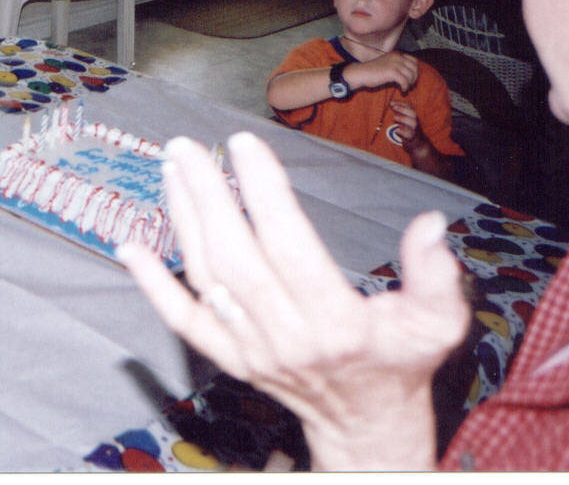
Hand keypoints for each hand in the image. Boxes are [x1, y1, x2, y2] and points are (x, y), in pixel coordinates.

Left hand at [117, 132, 469, 470]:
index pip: (290, 246)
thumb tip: (430, 225)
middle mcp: (287, 336)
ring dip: (183, 220)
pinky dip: (152, 284)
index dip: (264, 193)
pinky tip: (130, 248)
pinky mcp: (228, 357)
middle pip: (235, 255)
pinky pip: (182, 319)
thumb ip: (436, 274)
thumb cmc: (399, 361)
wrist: (365, 422)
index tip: (245, 145)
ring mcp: (250, 349)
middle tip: (188, 147)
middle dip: (208, 195)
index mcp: (337, 323)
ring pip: (206, 277)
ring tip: (172, 170)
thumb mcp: (438, 322)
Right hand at [348, 52, 418, 91]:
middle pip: (415, 68)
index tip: (411, 78)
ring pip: (411, 75)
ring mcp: (395, 64)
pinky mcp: (392, 72)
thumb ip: (398, 65)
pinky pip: (405, 81)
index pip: (414, 61)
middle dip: (414, 78)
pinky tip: (402, 90)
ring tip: (404, 88)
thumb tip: (411, 74)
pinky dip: (405, 87)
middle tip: (410, 85)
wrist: (360, 73)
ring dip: (410, 83)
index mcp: (397, 54)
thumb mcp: (387, 64)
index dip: (415, 71)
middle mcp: (397, 57)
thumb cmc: (372, 71)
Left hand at [388, 101, 422, 149]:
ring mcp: (415, 130)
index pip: (410, 107)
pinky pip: (409, 135)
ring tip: (394, 118)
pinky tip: (396, 131)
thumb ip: (400, 113)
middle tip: (393, 107)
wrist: (418, 145)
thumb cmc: (409, 130)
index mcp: (414, 117)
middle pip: (413, 114)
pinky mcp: (412, 138)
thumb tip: (391, 103)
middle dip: (403, 109)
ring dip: (403, 119)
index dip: (401, 104)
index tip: (392, 102)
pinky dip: (402, 133)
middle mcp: (415, 122)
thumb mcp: (405, 120)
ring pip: (413, 124)